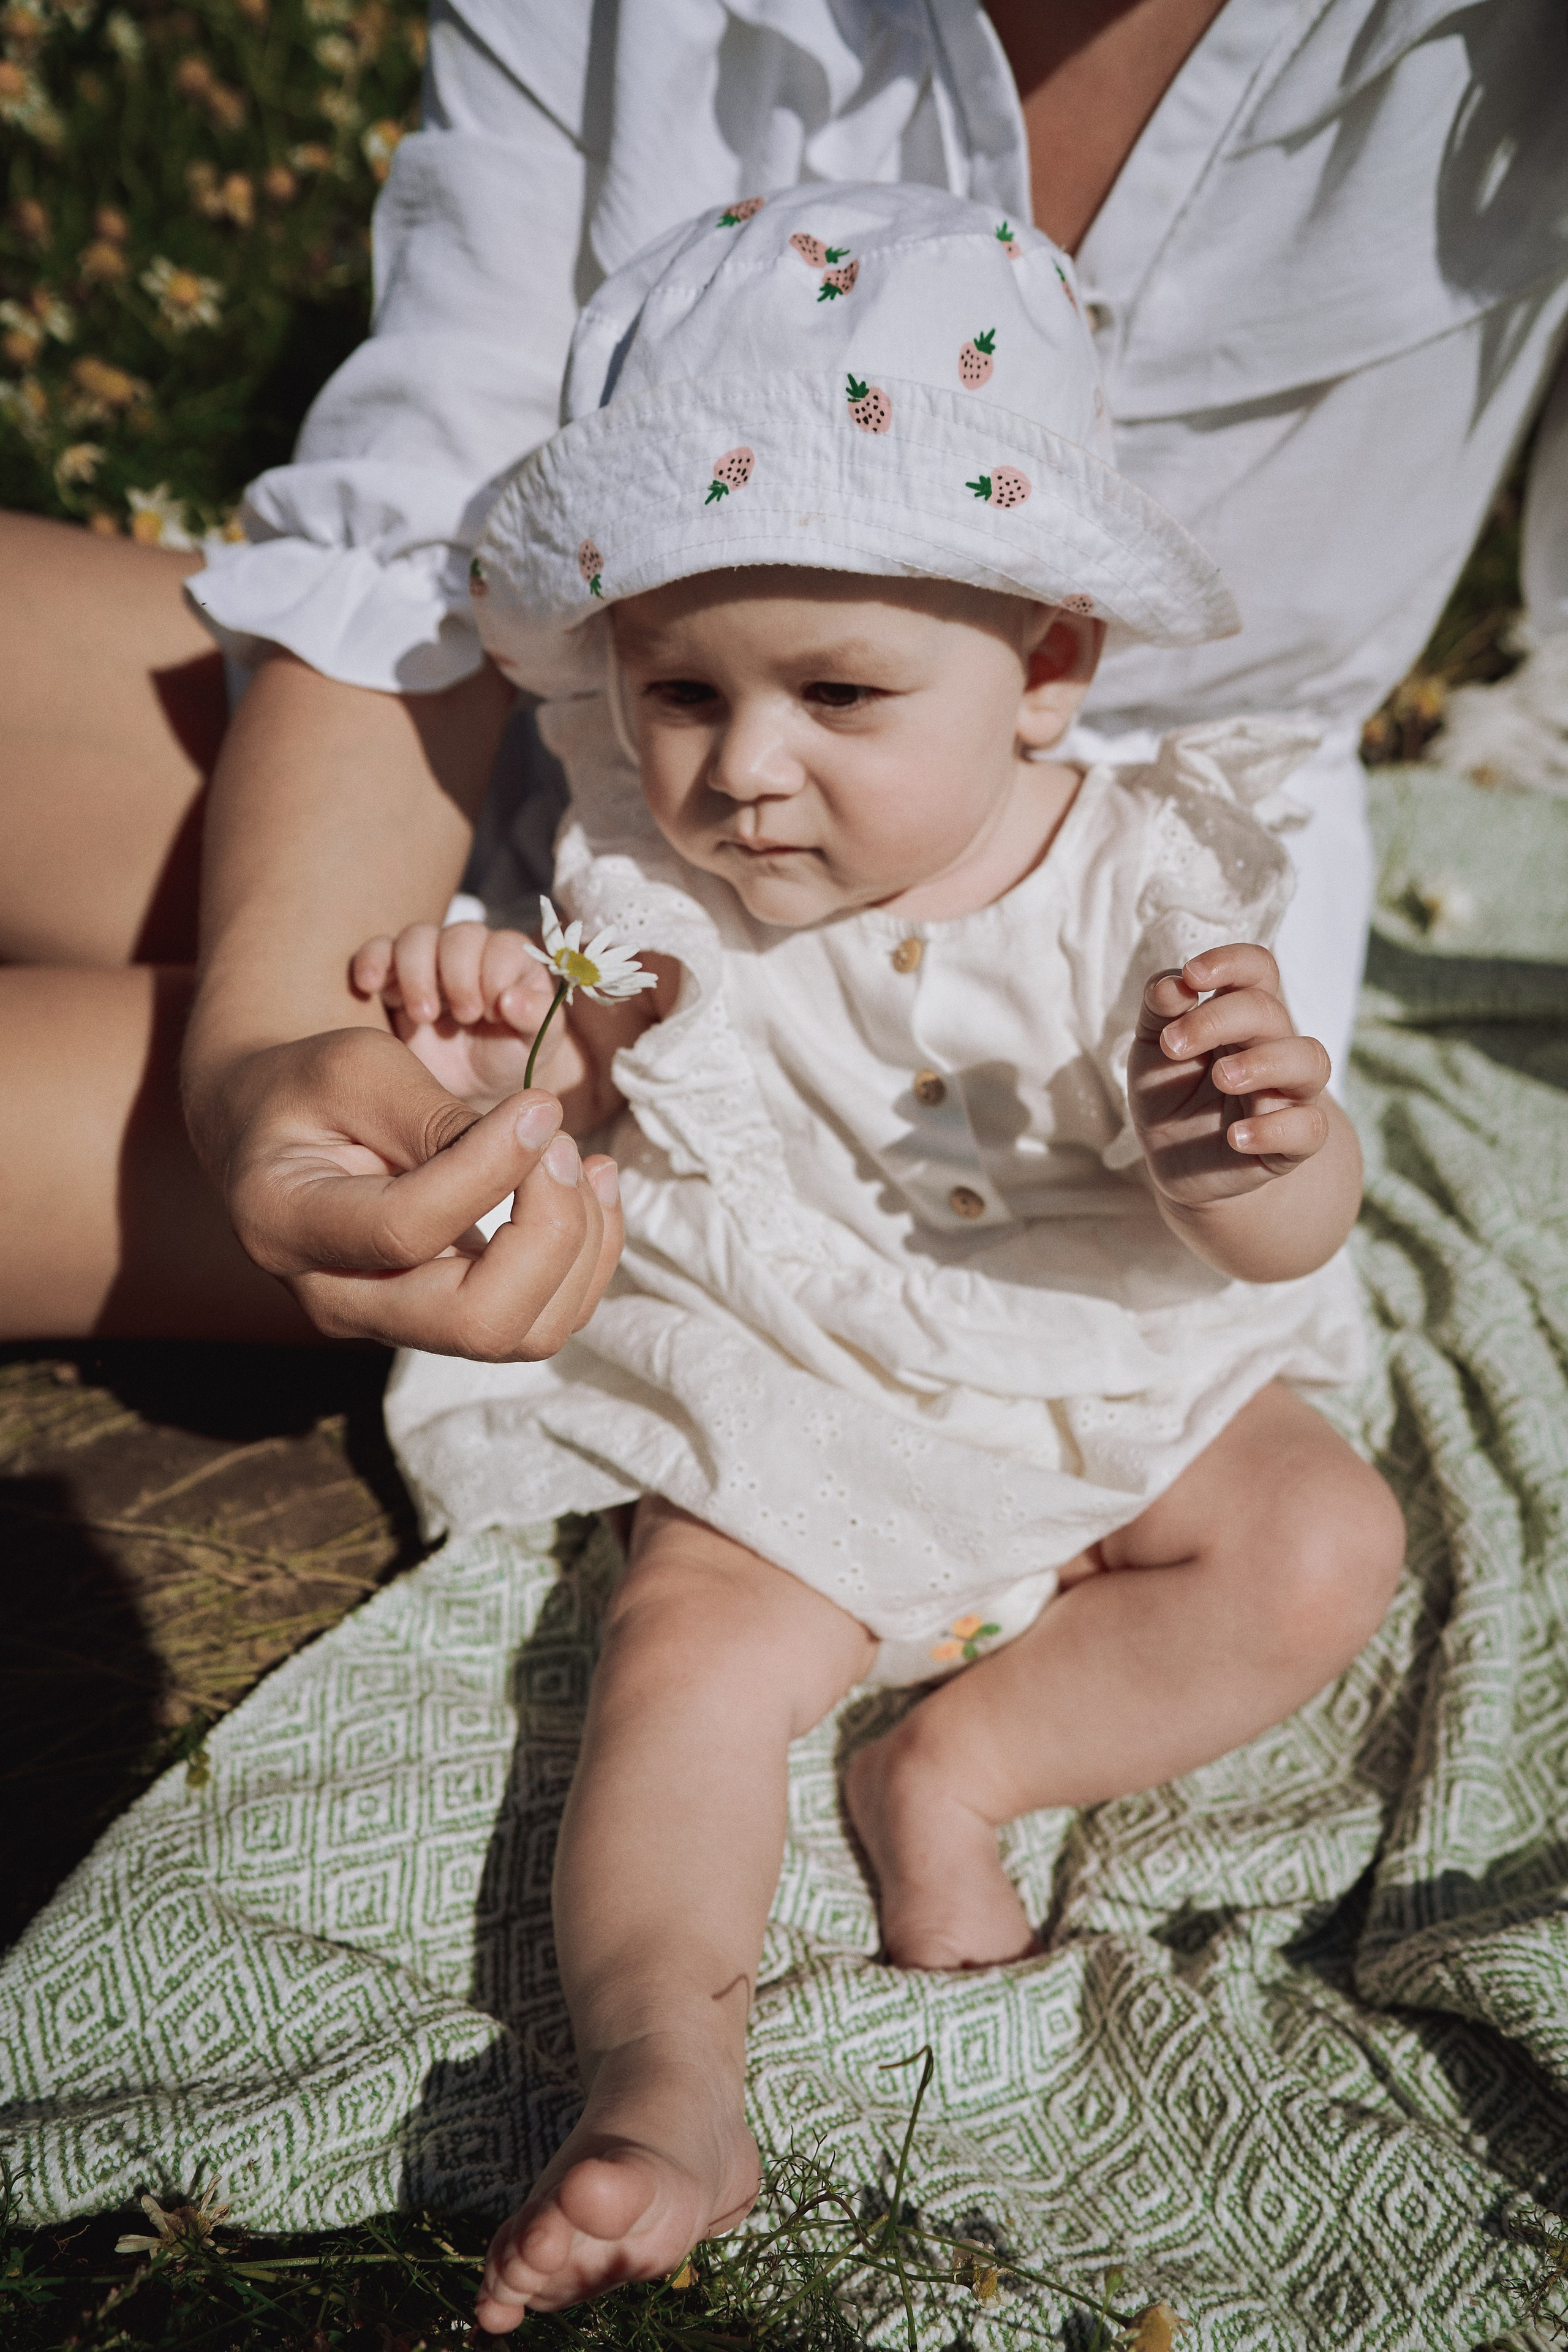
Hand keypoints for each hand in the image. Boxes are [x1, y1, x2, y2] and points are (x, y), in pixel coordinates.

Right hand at [209, 1026, 623, 1357]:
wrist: (280, 1136)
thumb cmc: (312, 1089)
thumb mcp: (356, 1069)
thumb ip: (432, 1115)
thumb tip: (536, 1139)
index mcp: (288, 1225)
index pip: (407, 1230)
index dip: (491, 1170)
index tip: (539, 1105)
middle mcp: (338, 1299)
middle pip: (477, 1322)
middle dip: (550, 1233)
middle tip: (561, 1144)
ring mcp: (396, 1322)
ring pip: (524, 1335)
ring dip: (581, 1248)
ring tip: (583, 1160)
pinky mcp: (446, 1319)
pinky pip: (542, 1319)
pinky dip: (588, 1258)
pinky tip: (587, 1184)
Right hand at [352, 920, 590, 1115]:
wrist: (466, 1085)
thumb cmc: (507, 1057)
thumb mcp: (533, 1045)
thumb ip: (536, 1018)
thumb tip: (513, 1000)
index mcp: (511, 960)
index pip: (504, 946)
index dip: (497, 976)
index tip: (494, 1013)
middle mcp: (471, 950)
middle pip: (460, 936)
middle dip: (460, 977)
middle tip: (465, 1017)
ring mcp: (429, 958)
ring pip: (417, 937)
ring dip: (416, 973)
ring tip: (424, 1017)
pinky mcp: (393, 975)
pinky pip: (377, 950)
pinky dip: (371, 961)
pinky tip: (370, 987)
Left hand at [1128, 943, 1332, 1211]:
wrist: (1173, 1161)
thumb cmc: (1169, 1091)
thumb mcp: (1152, 1049)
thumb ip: (1160, 1011)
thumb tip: (1172, 983)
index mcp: (1241, 1014)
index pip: (1258, 969)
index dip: (1231, 962)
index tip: (1192, 976)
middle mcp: (1273, 1046)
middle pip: (1270, 1012)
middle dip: (1219, 1020)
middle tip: (1174, 1045)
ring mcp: (1288, 1094)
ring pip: (1311, 1061)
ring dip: (1264, 1063)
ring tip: (1221, 1078)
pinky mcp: (1291, 1143)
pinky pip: (1308, 1129)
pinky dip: (1274, 1129)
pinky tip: (1235, 1136)